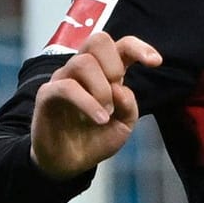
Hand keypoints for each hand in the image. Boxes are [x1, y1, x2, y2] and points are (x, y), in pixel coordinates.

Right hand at [30, 30, 162, 178]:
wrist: (71, 162)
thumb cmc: (97, 137)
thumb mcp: (124, 124)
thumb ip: (129, 105)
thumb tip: (120, 88)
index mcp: (106, 71)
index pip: (122, 45)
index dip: (139, 47)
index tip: (155, 62)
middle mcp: (84, 69)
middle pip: (98, 40)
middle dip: (114, 64)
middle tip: (116, 91)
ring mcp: (64, 78)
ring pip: (83, 62)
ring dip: (101, 89)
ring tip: (106, 114)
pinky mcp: (48, 94)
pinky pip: (67, 87)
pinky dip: (88, 103)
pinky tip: (100, 119)